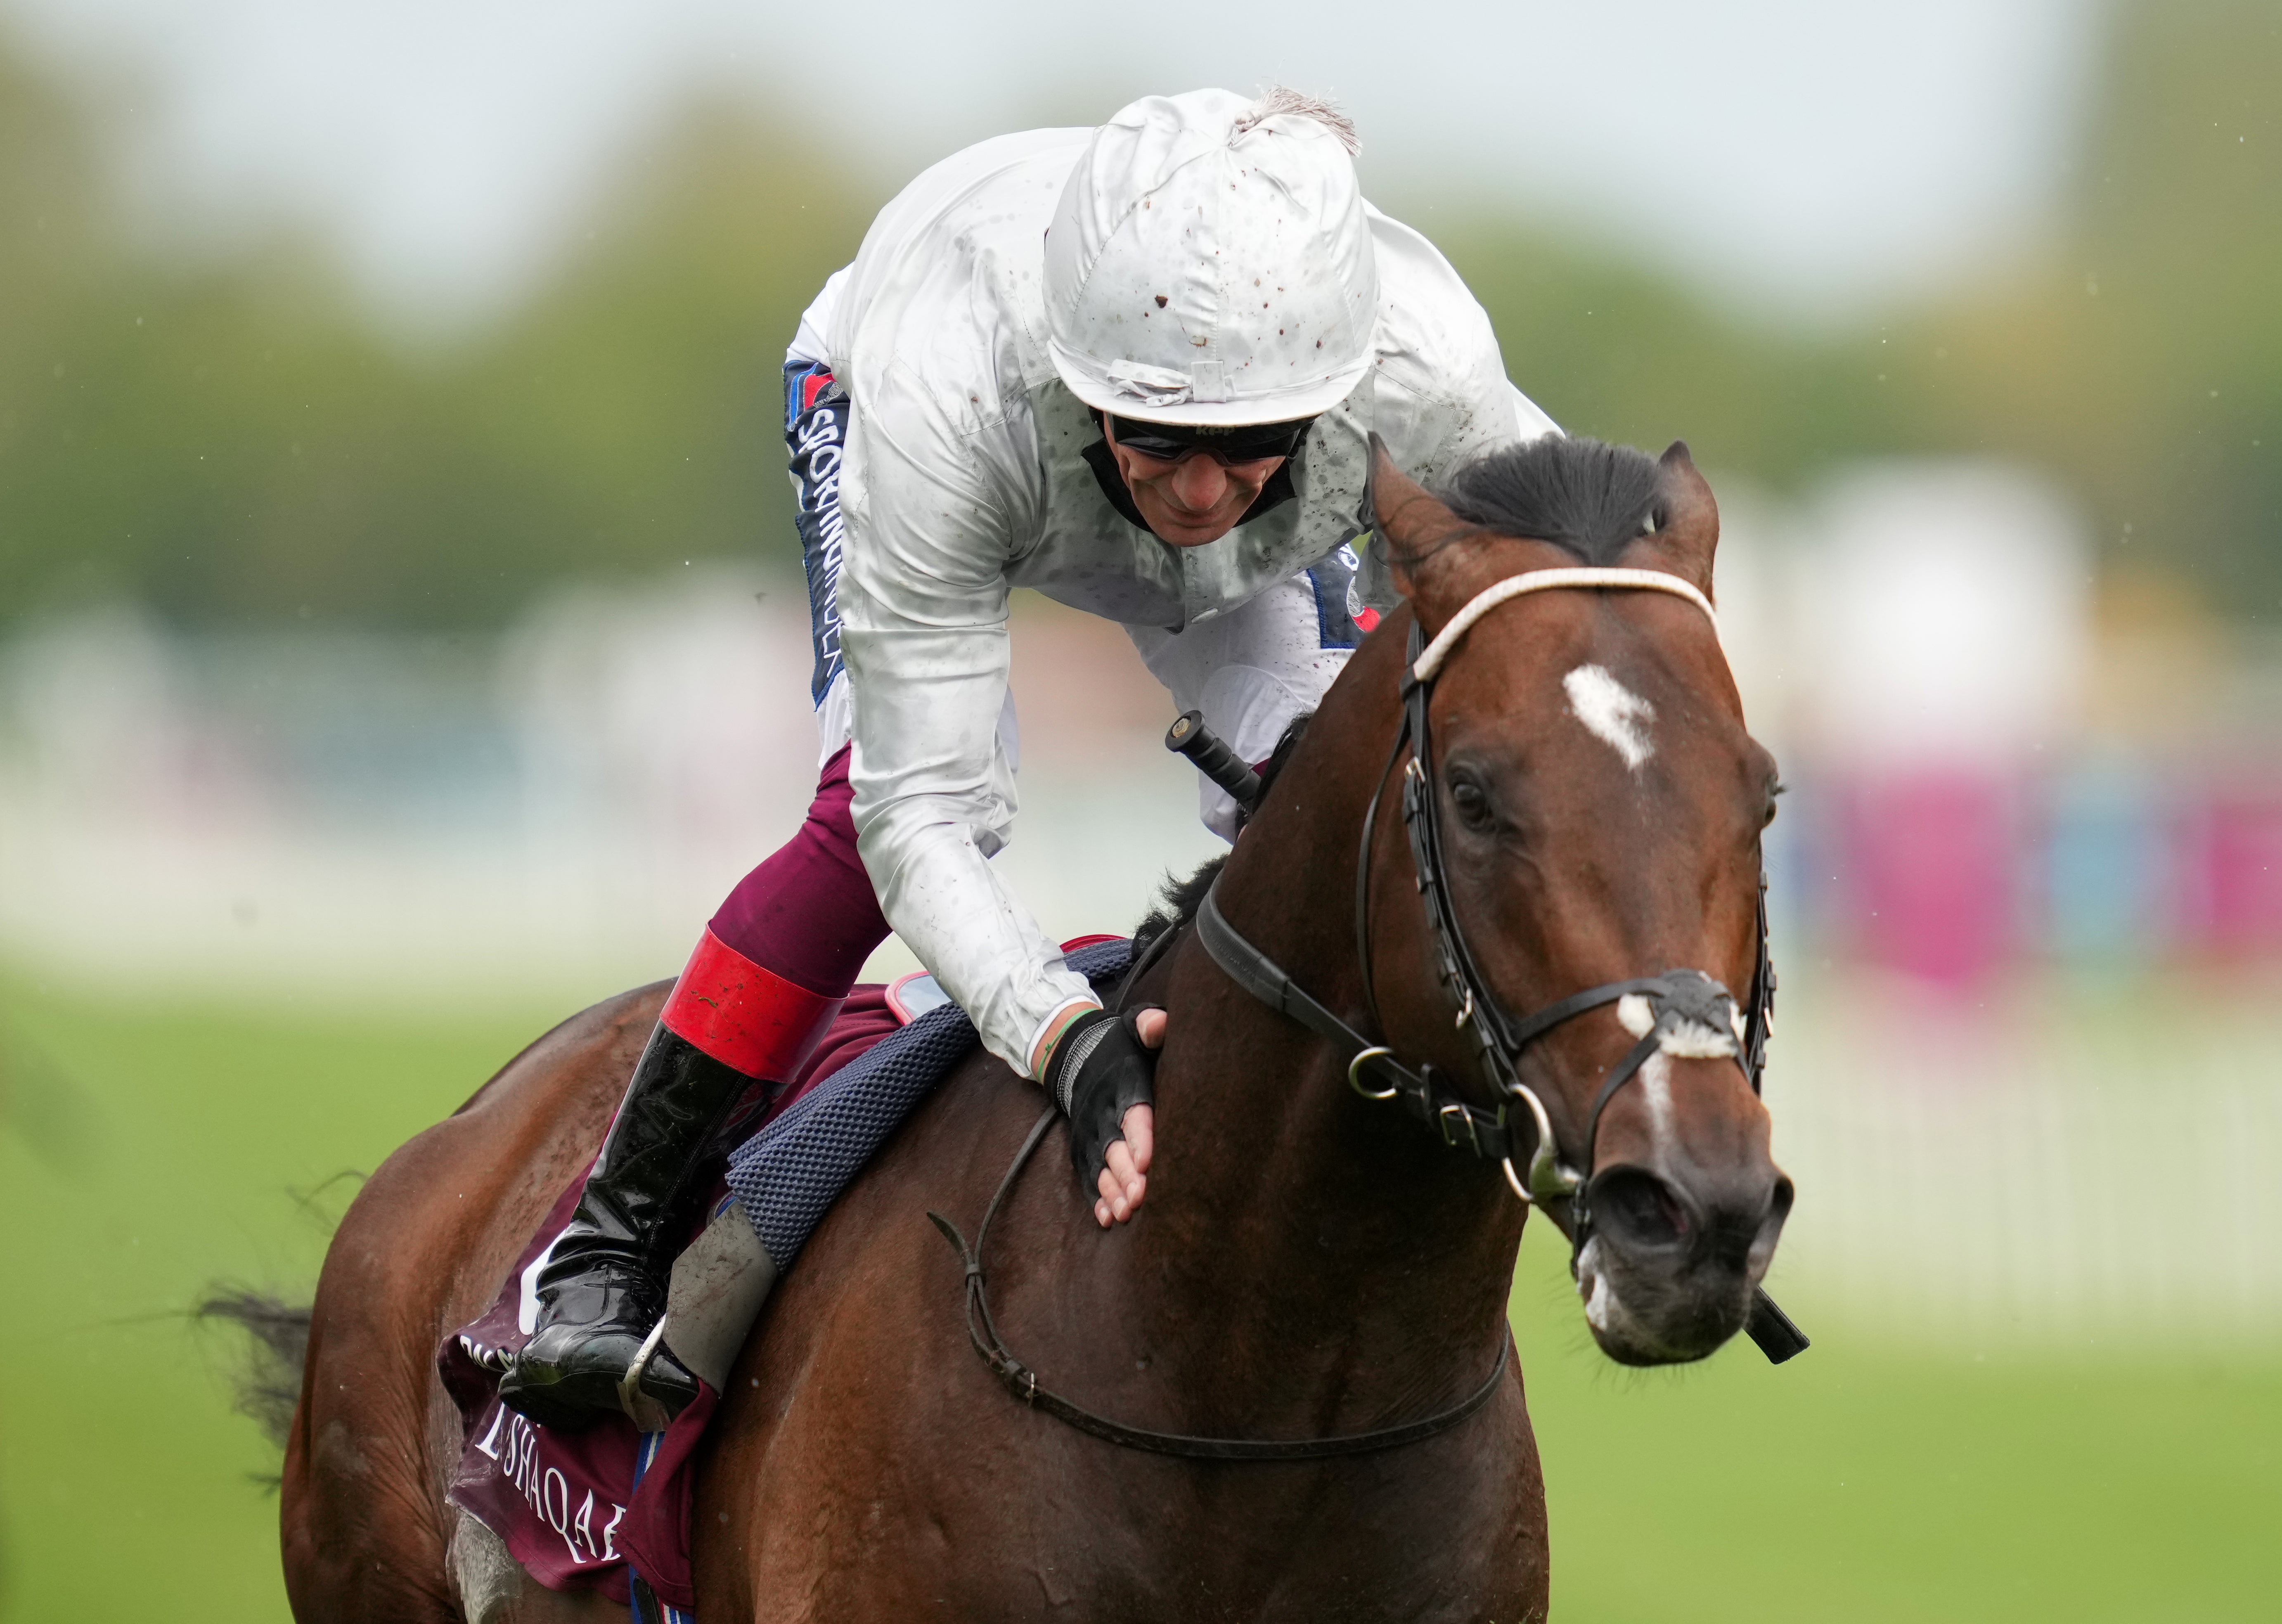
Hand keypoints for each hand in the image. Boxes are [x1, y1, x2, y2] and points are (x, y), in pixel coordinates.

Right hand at [1094, 1010, 1163, 1227]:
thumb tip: (1159, 1025)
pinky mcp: (1083, 1146)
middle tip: (1140, 1198)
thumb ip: (1149, 1025)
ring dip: (1112, 1191)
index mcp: (1122, 1084)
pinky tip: (1107, 1219)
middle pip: (1114, 1147)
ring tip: (1126, 1213)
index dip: (1139, 1138)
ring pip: (1100, 1166)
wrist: (1075, 1052)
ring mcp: (1090, 1132)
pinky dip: (1096, 1198)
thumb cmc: (1119, 1044)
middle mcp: (1102, 1112)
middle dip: (1126, 1174)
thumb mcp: (1133, 1025)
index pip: (1133, 1113)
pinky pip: (1087, 1175)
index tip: (1147, 1162)